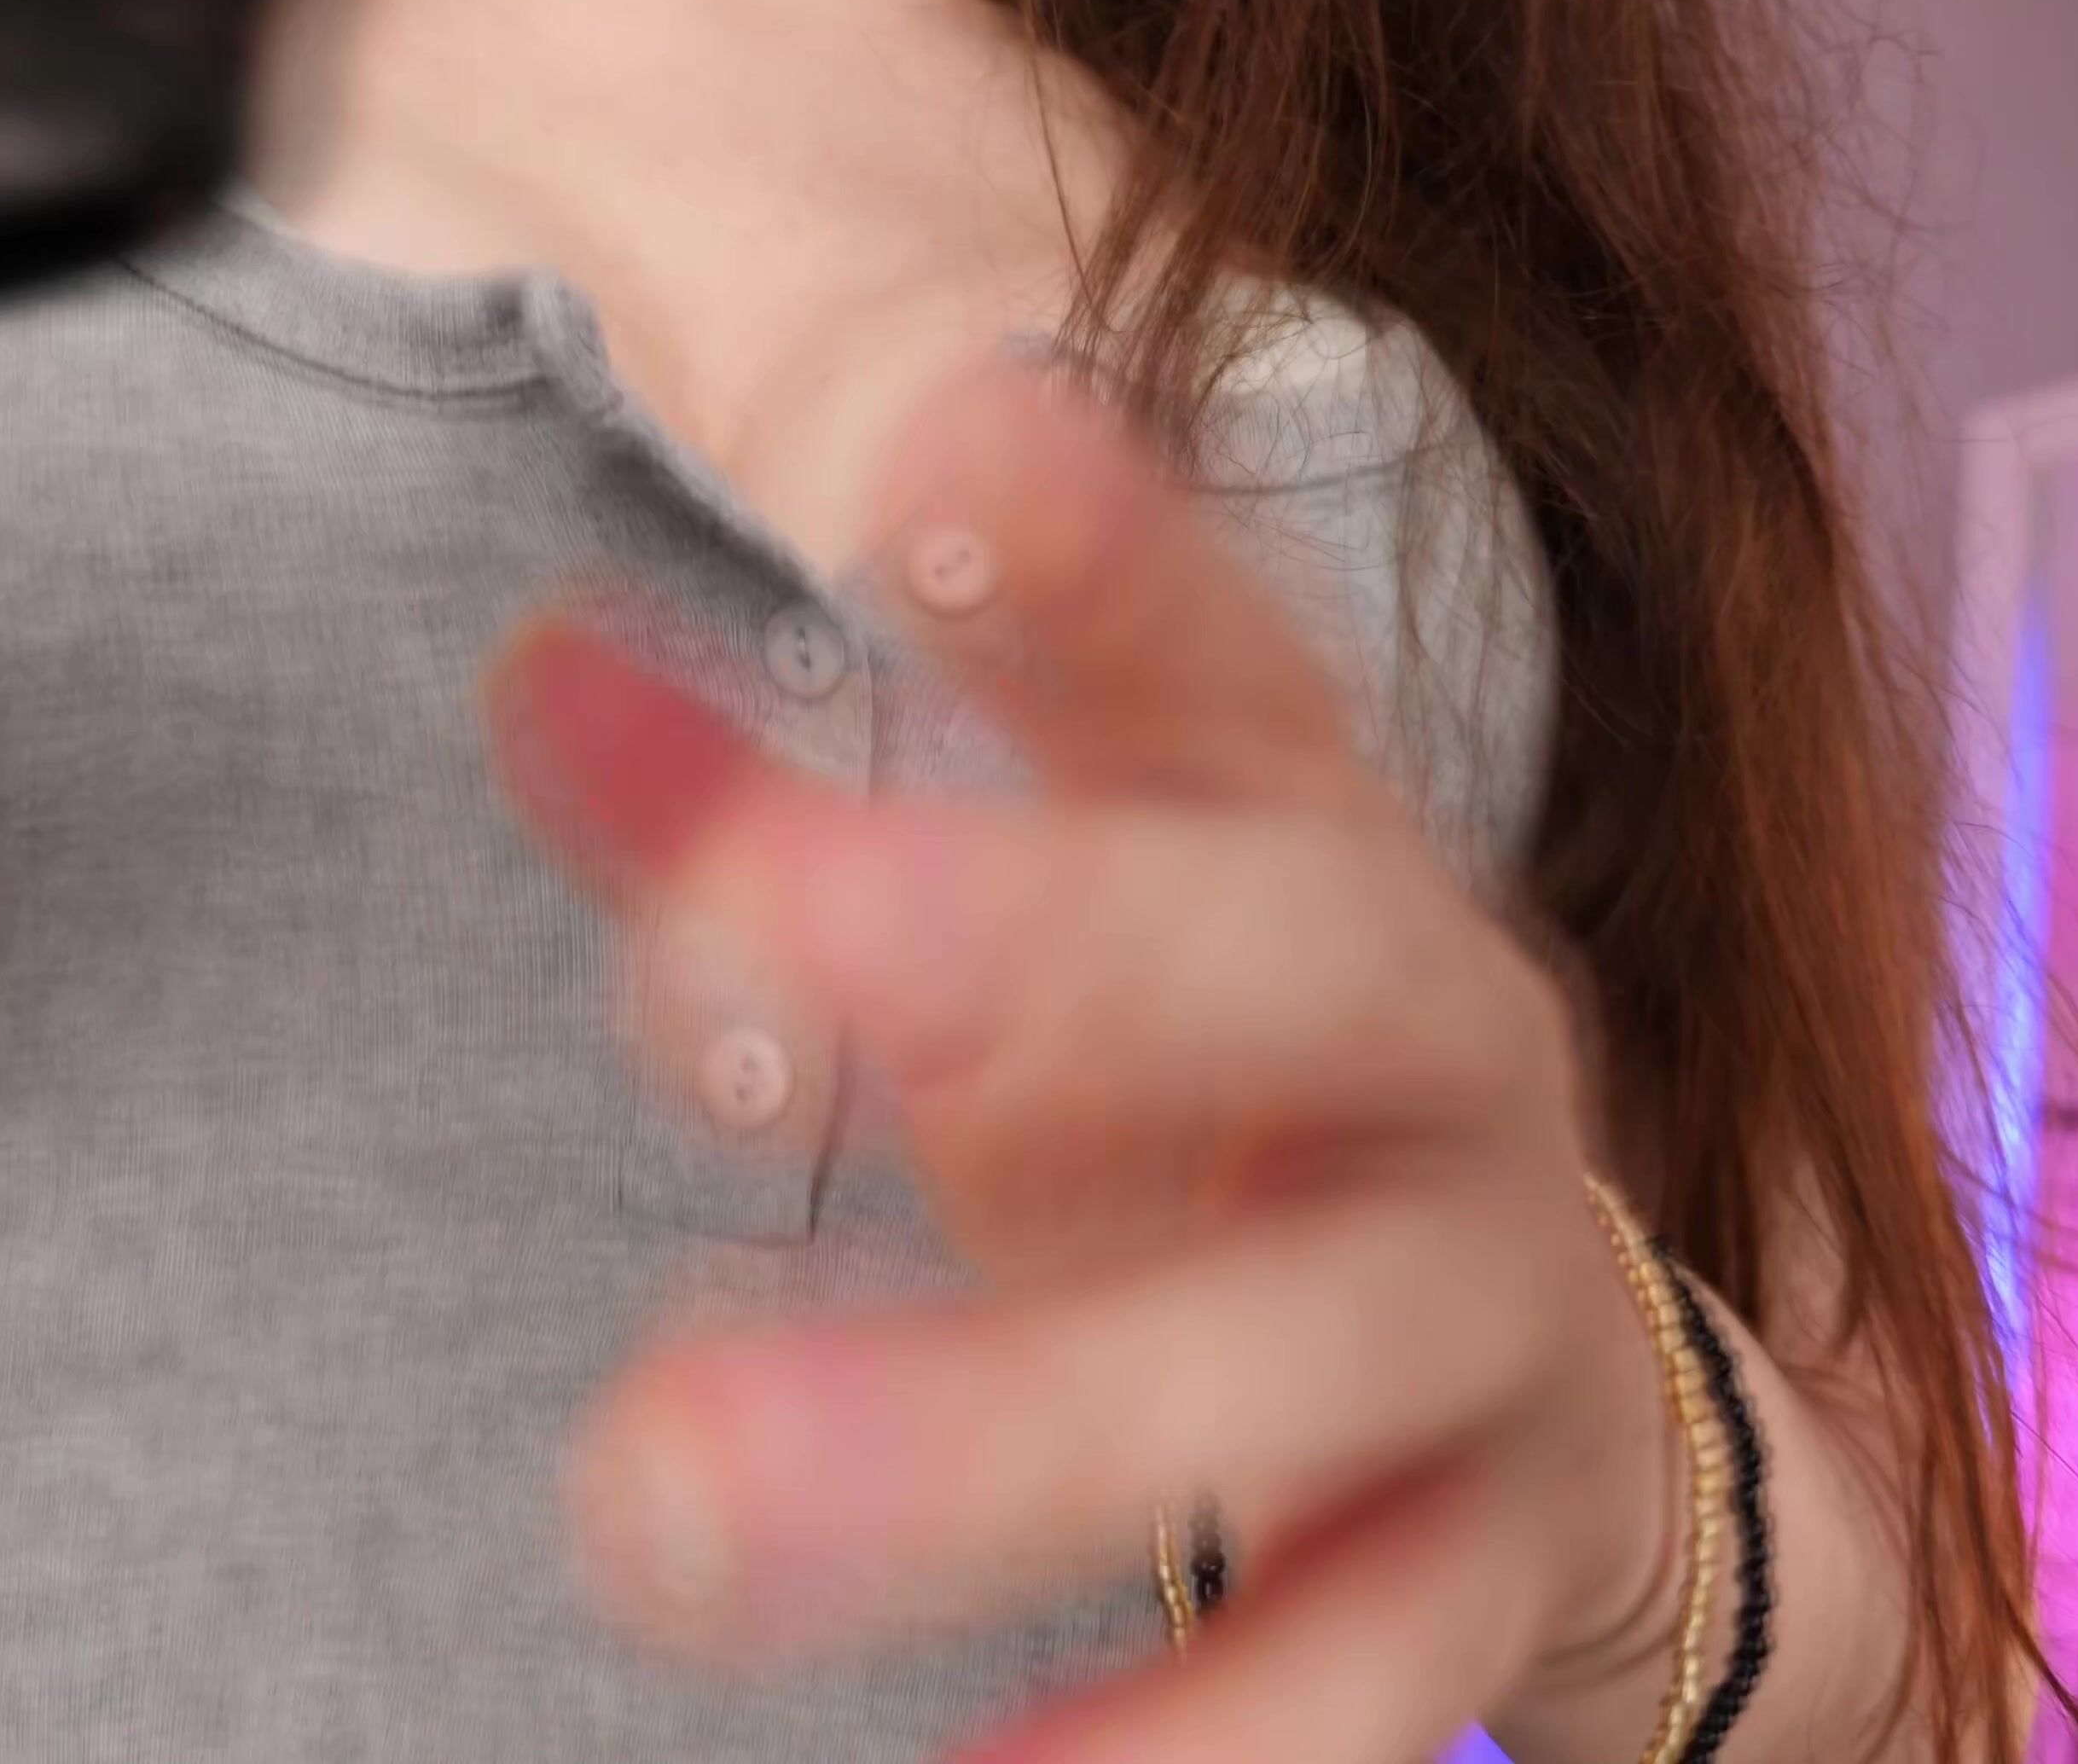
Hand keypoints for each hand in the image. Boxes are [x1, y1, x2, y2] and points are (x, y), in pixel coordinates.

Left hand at [488, 362, 1673, 1763]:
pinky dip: (1180, 1762)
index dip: (1104, 562)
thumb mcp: (1014, 957)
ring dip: (1000, 1434)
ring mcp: (1492, 1316)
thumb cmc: (1205, 1115)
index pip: (1223, 666)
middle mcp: (1440, 1049)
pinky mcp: (1502, 1567)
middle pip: (1305, 968)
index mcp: (1307, 849)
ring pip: (1309, 1365)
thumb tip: (527, 663)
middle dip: (1047, 944)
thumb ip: (764, 822)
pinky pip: (1366, 1682)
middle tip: (725, 950)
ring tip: (659, 1508)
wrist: (1550, 1389)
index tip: (939, 445)